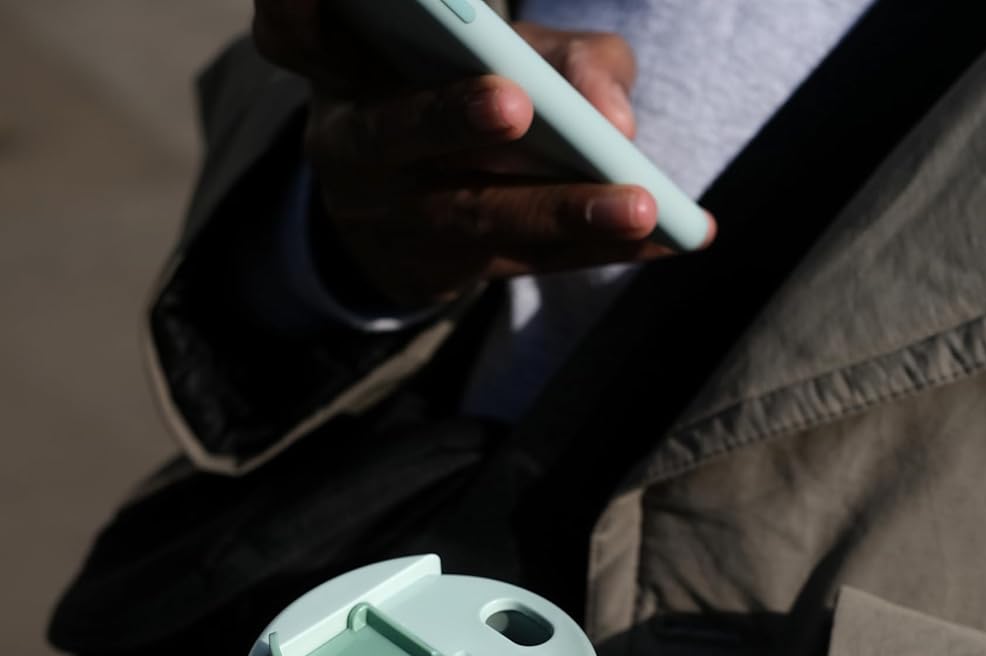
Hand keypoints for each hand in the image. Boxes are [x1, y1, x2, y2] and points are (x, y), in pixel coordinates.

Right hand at [252, 3, 713, 306]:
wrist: (404, 215)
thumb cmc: (457, 96)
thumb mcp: (495, 54)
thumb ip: (557, 57)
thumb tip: (613, 118)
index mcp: (339, 66)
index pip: (294, 30)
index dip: (296, 8)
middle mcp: (349, 143)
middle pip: (389, 133)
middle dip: (453, 118)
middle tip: (517, 104)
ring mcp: (390, 221)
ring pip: (470, 217)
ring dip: (558, 210)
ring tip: (640, 204)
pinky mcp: (439, 274)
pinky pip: (525, 263)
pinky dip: (598, 249)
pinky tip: (666, 238)